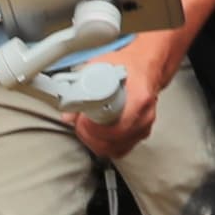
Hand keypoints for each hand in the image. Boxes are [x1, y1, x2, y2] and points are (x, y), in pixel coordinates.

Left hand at [67, 41, 169, 163]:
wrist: (146, 66)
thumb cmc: (127, 64)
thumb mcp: (100, 66)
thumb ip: (81, 85)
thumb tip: (68, 110)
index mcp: (138, 98)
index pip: (116, 127)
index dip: (94, 128)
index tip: (82, 121)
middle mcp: (144, 115)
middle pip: (114, 141)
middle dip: (91, 136)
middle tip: (80, 125)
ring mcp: (144, 125)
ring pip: (117, 149)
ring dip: (97, 143)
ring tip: (86, 131)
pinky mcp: (141, 133)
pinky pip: (122, 149)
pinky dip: (107, 146)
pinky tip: (98, 138)